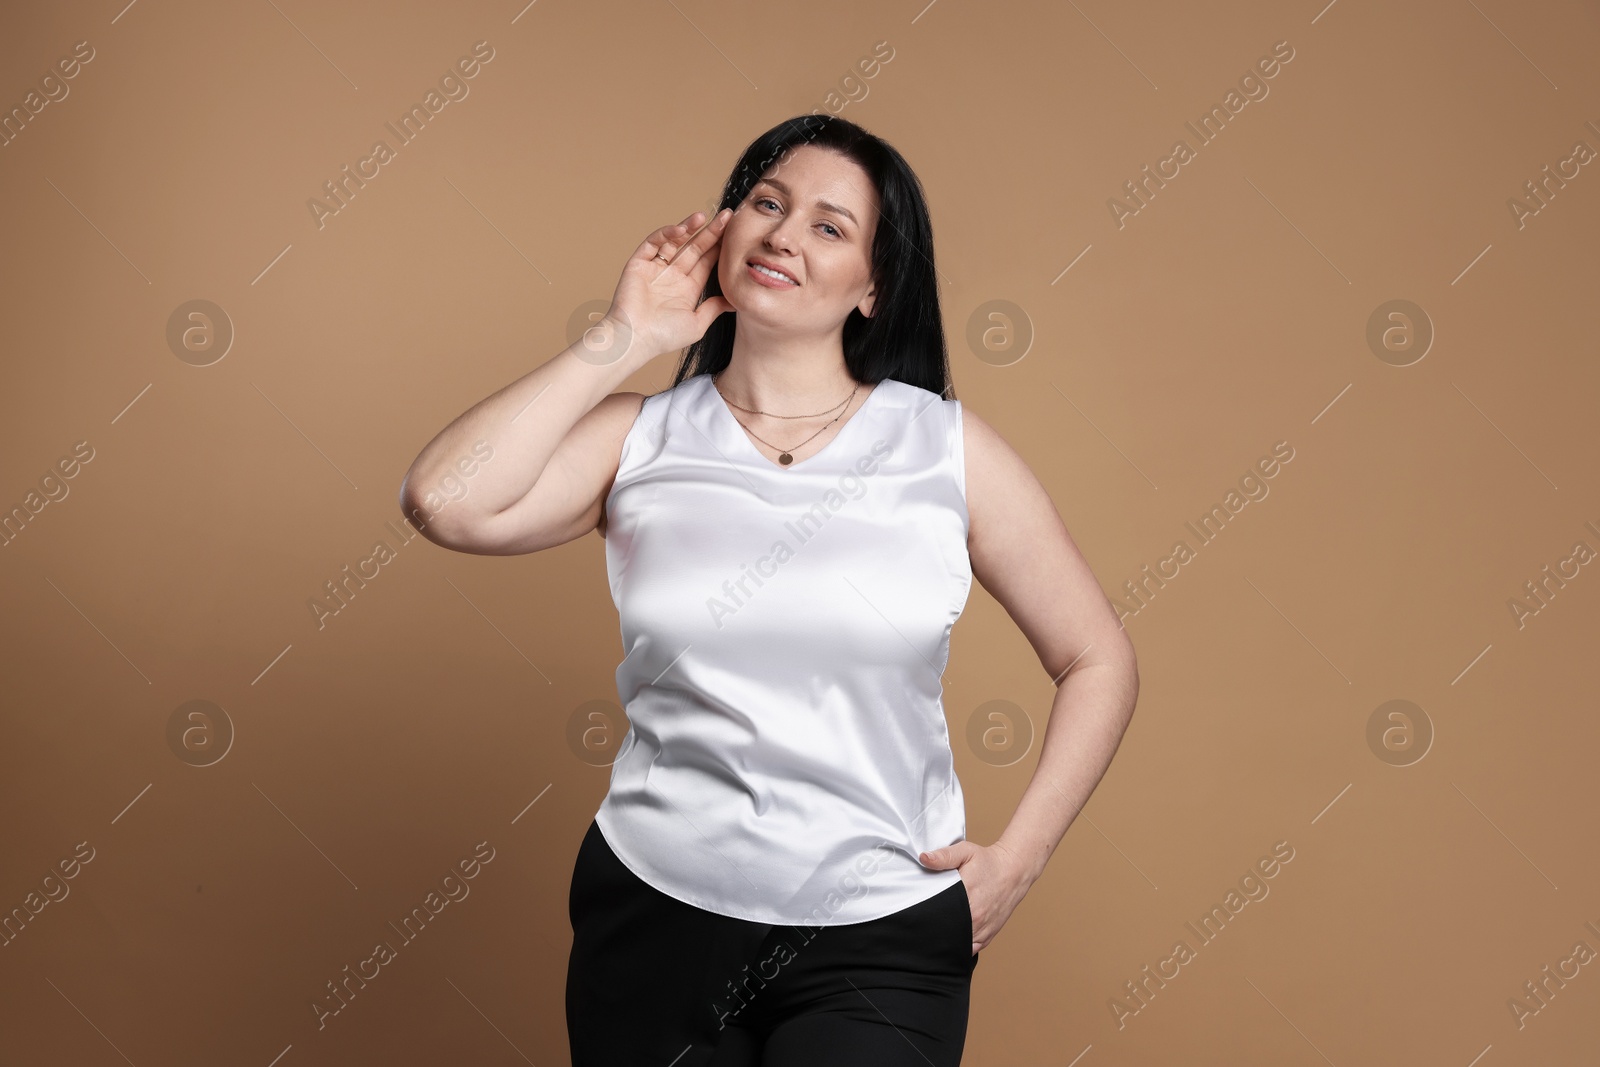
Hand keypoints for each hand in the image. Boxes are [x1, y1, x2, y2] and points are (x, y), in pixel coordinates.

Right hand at [601, 208, 735, 364]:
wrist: (634, 339)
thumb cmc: (664, 337)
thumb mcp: (697, 324)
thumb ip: (714, 308)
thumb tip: (735, 301)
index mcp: (688, 288)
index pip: (707, 261)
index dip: (720, 246)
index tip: (734, 232)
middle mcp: (673, 275)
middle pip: (695, 247)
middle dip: (710, 232)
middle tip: (726, 216)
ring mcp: (655, 268)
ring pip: (675, 241)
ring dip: (689, 228)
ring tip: (703, 217)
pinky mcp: (639, 263)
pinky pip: (653, 243)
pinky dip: (665, 234)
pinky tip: (680, 229)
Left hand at [919, 840, 1035, 955]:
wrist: (1014, 871)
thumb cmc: (988, 862)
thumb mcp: (965, 852)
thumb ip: (943, 856)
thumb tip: (924, 858)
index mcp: (966, 896)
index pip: (939, 915)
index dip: (926, 917)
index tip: (918, 915)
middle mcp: (975, 917)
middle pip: (947, 932)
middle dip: (935, 930)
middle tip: (924, 924)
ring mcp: (982, 929)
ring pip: (958, 945)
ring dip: (947, 941)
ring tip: (936, 933)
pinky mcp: (988, 935)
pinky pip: (971, 949)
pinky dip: (960, 947)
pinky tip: (951, 940)